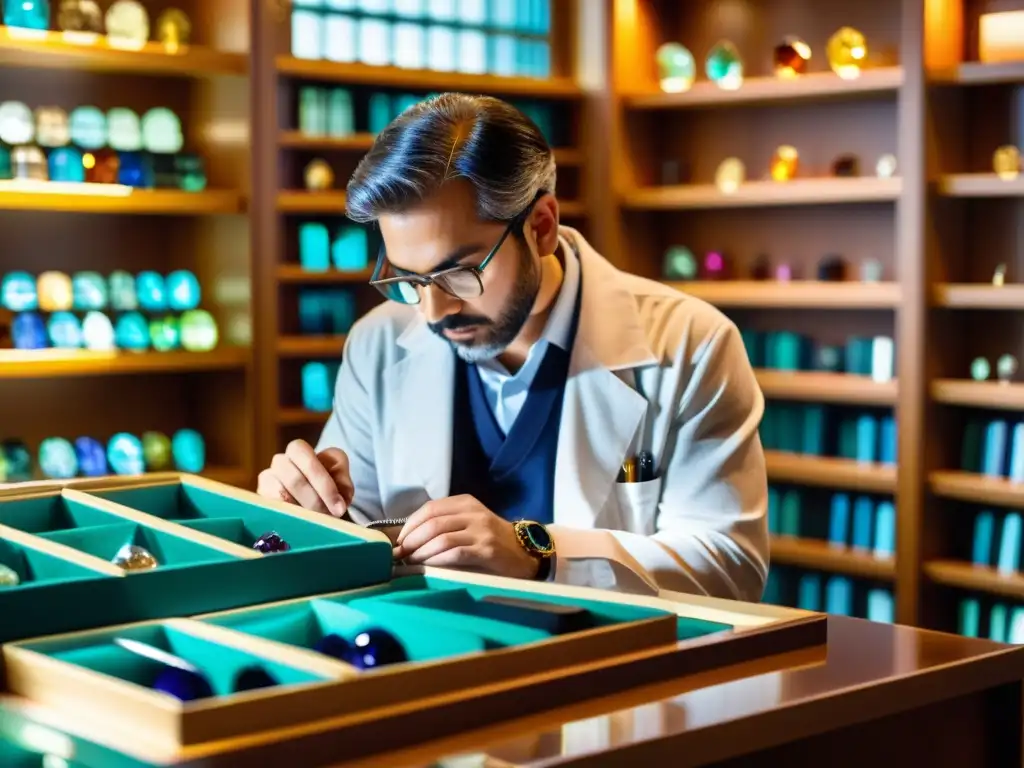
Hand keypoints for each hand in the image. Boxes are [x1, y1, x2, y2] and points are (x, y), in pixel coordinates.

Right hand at [257, 439, 353, 517]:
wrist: (312, 498)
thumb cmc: (327, 485)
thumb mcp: (340, 478)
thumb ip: (343, 482)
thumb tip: (340, 500)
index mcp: (298, 450)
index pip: (307, 459)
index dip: (323, 483)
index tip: (339, 507)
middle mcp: (279, 461)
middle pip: (295, 480)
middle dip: (315, 502)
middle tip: (329, 518)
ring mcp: (266, 480)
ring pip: (282, 497)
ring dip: (303, 512)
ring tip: (318, 523)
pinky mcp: (260, 499)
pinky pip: (272, 510)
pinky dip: (290, 518)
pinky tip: (301, 525)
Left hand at [394, 495, 538, 579]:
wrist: (525, 552)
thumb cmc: (491, 540)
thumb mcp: (469, 523)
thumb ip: (445, 524)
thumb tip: (408, 539)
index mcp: (466, 502)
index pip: (430, 508)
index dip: (410, 525)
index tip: (399, 541)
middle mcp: (473, 512)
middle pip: (432, 523)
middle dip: (411, 540)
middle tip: (400, 555)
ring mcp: (481, 530)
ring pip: (441, 537)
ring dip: (420, 552)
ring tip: (411, 563)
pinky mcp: (487, 549)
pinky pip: (454, 553)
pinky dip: (436, 560)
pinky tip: (428, 567)